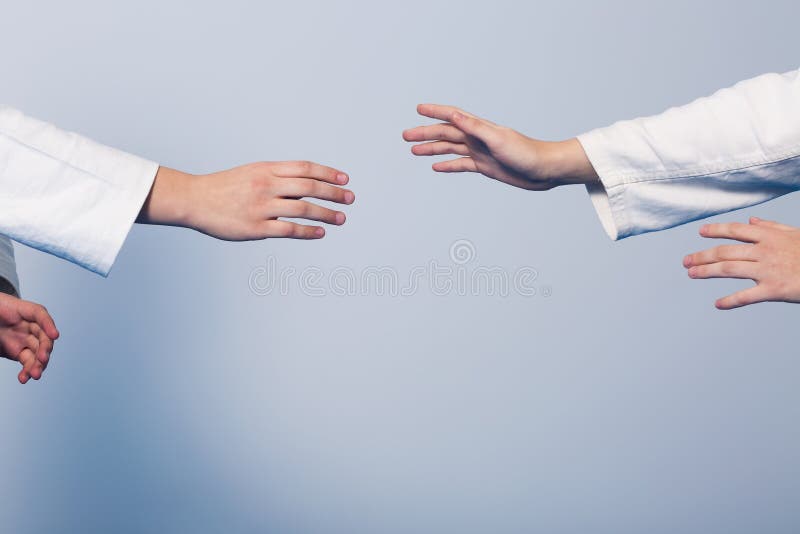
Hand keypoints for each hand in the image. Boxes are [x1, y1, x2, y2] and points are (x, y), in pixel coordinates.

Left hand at [0, 293, 58, 382]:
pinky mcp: (19, 352)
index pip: (39, 314)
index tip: (54, 335)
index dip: (48, 324)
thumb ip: (6, 317)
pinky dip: (27, 371)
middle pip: (43, 337)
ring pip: (38, 353)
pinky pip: (27, 362)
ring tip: (35, 375)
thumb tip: (38, 332)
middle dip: (45, 349)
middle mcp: (30, 326)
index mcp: (25, 310)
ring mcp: (26, 339)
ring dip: (38, 365)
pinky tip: (23, 378)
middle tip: (42, 359)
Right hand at [137, 162, 355, 239]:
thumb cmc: (224, 188)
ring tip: (341, 218)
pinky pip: (289, 229)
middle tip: (350, 198)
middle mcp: (266, 185)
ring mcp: (262, 207)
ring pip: (303, 208)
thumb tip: (306, 184)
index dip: (327, 173)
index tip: (344, 179)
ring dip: (326, 214)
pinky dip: (308, 231)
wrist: (194, 200)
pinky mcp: (256, 227)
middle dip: (333, 193)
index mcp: (266, 169)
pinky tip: (320, 232)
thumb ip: (278, 177)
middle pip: (309, 187)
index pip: (305, 168)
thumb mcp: (252, 172)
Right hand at [403, 104, 597, 189]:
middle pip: (445, 133)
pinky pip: (460, 164)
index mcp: (479, 128)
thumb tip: (454, 115)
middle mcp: (477, 138)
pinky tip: (436, 166)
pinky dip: (447, 165)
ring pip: (449, 148)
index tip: (418, 109)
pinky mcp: (484, 166)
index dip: (435, 112)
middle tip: (405, 135)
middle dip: (425, 133)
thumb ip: (475, 127)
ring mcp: (480, 152)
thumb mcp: (498, 139)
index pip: (452, 116)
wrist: (543, 170)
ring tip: (413, 151)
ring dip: (431, 148)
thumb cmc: (525, 152)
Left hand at [683, 217, 799, 309]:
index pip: (736, 230)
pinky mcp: (774, 289)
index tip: (701, 232)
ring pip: (728, 270)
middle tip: (686, 261)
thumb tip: (752, 219)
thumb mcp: (795, 234)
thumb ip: (772, 227)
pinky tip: (718, 304)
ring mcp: (768, 270)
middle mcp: (765, 251)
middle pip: (725, 252)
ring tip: (691, 274)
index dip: (716, 230)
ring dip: (706, 271)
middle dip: (702, 255)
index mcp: (770, 236)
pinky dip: (730, 301)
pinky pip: (747, 296)